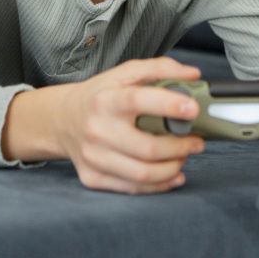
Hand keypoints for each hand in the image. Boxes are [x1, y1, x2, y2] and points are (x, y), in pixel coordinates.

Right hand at [53, 57, 206, 194]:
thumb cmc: (100, 95)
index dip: (169, 105)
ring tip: (184, 156)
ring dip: (173, 167)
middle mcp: (97, 129)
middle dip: (181, 147)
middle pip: (147, 147)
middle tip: (196, 141)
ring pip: (143, 173)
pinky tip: (172, 174)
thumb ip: (159, 69)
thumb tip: (193, 75)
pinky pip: (133, 188)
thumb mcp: (124, 73)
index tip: (193, 109)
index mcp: (105, 99)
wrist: (62, 119)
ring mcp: (93, 156)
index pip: (138, 100)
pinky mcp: (92, 177)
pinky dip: (159, 185)